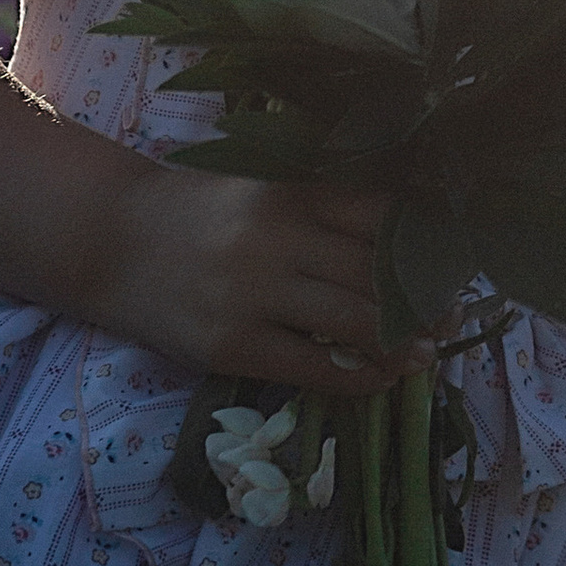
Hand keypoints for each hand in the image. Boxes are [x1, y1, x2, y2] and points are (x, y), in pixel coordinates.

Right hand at [87, 166, 426, 395]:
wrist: (108, 239)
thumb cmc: (199, 212)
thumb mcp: (264, 187)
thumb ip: (326, 205)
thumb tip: (410, 235)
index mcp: (293, 192)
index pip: (384, 217)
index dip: (429, 247)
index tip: (457, 266)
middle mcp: (278, 238)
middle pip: (379, 274)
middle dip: (427, 302)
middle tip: (453, 318)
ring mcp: (254, 294)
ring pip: (356, 324)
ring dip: (404, 344)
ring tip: (428, 352)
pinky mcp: (231, 344)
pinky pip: (313, 368)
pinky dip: (358, 378)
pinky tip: (381, 379)